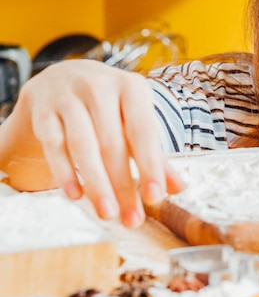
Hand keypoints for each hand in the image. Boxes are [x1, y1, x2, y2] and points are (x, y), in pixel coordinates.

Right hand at [12, 60, 183, 226]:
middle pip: (113, 143)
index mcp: (132, 87)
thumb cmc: (110, 104)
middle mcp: (101, 87)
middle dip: (123, 185)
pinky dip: (65, 172)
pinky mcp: (44, 110)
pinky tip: (76, 195)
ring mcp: (69, 97)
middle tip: (131, 219)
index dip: (150, 165)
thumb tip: (177, 188)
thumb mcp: (134, 118)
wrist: (63, 77)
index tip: (155, 197)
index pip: (144, 131)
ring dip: (96, 184)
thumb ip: (154, 153)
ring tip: (107, 213)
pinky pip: (54, 146)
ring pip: (83, 146)